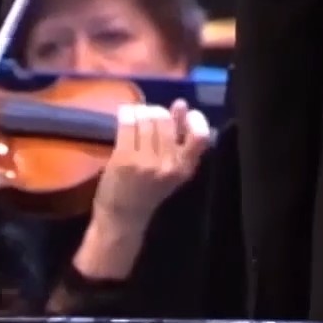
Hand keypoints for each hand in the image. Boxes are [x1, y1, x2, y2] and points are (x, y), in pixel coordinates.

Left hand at [91, 100, 211, 228]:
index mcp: (184, 168)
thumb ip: (178, 140)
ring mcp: (146, 161)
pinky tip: (125, 114)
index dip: (193, 118)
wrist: (123, 217)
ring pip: (146, 120)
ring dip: (140, 111)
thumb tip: (181, 104)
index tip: (181, 110)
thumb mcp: (172, 170)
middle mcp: (168, 164)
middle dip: (157, 111)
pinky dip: (126, 115)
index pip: (200, 136)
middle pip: (166, 120)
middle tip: (149, 113)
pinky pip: (128, 125)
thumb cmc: (148, 192)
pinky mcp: (124, 159)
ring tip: (136, 114)